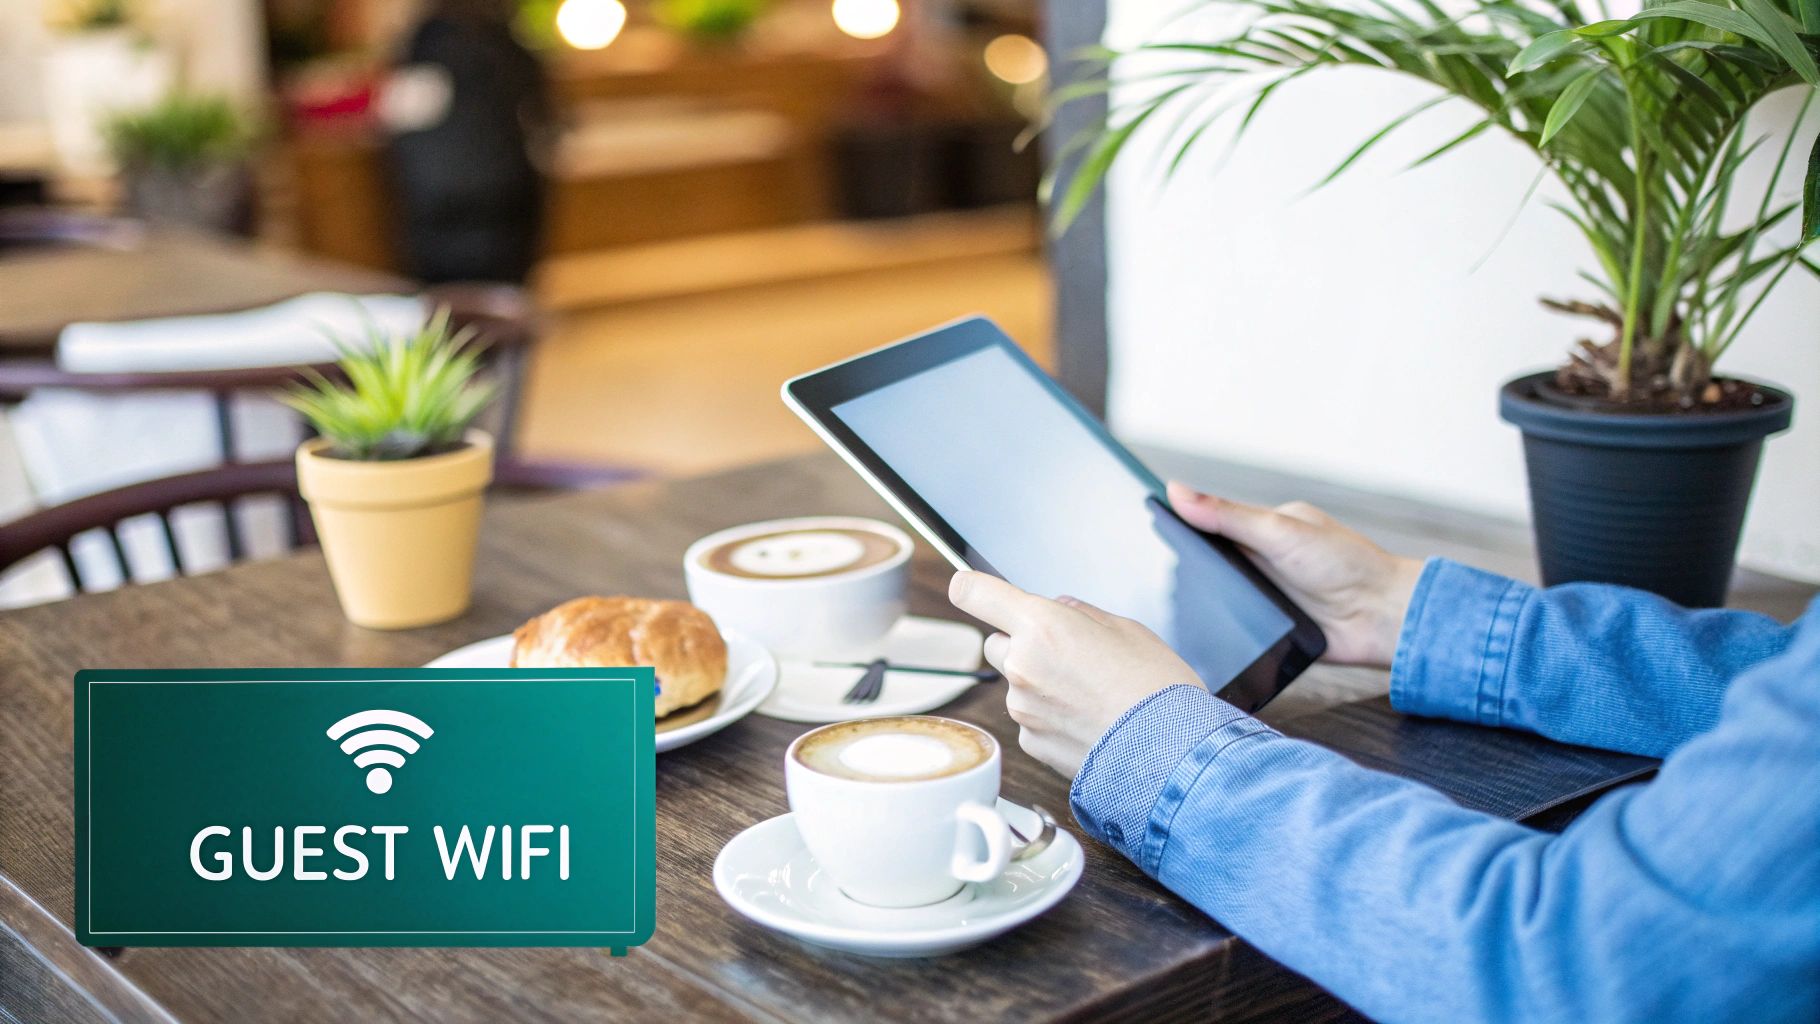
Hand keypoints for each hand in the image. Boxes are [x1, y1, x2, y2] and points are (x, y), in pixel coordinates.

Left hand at [949, 571, 1200, 778]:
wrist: (1171, 753)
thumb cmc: (1157, 688)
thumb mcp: (1127, 629)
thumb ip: (1082, 614)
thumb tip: (1060, 610)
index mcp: (1042, 626)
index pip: (975, 594)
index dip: (971, 588)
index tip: (970, 589)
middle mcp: (1022, 665)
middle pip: (996, 643)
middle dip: (1022, 643)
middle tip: (1067, 654)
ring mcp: (1022, 707)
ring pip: (1017, 683)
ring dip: (1040, 683)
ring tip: (1091, 694)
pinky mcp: (1031, 742)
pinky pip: (1030, 718)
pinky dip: (1050, 716)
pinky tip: (1088, 720)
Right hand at [1165, 482, 1421, 668]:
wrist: (1382, 619)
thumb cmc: (1345, 564)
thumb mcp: (1279, 532)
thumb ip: (1228, 515)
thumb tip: (1176, 490)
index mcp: (1261, 530)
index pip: (1208, 526)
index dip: (1177, 529)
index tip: (1140, 532)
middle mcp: (1259, 563)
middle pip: (1206, 566)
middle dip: (1184, 574)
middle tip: (1150, 580)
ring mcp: (1262, 599)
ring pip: (1215, 602)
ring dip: (1202, 607)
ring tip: (1169, 612)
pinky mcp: (1267, 633)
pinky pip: (1232, 634)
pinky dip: (1218, 635)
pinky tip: (1198, 638)